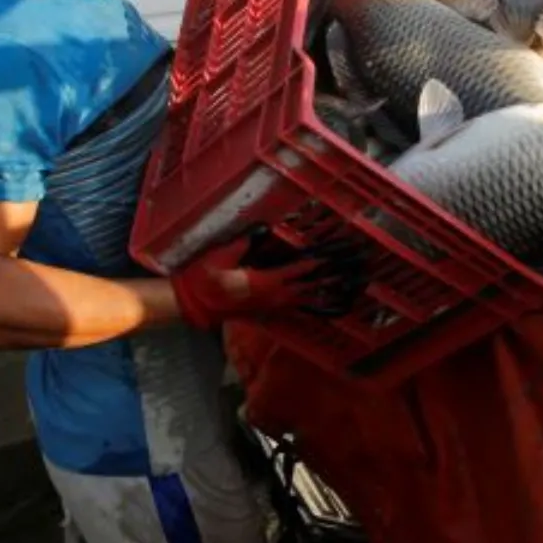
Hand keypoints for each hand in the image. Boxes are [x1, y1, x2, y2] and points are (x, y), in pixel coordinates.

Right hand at [170, 234, 340, 329]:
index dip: (316, 263)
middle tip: (348, 274)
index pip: (297, 270)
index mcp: (265, 281)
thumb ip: (244, 243)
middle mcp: (273, 297)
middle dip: (327, 280)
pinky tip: (316, 306)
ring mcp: (269, 307)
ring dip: (320, 295)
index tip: (333, 256)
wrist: (194, 304)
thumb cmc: (205, 278)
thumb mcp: (221, 255)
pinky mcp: (264, 313)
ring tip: (340, 290)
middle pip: (307, 289)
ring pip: (302, 302)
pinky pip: (291, 310)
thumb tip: (262, 229)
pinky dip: (306, 307)